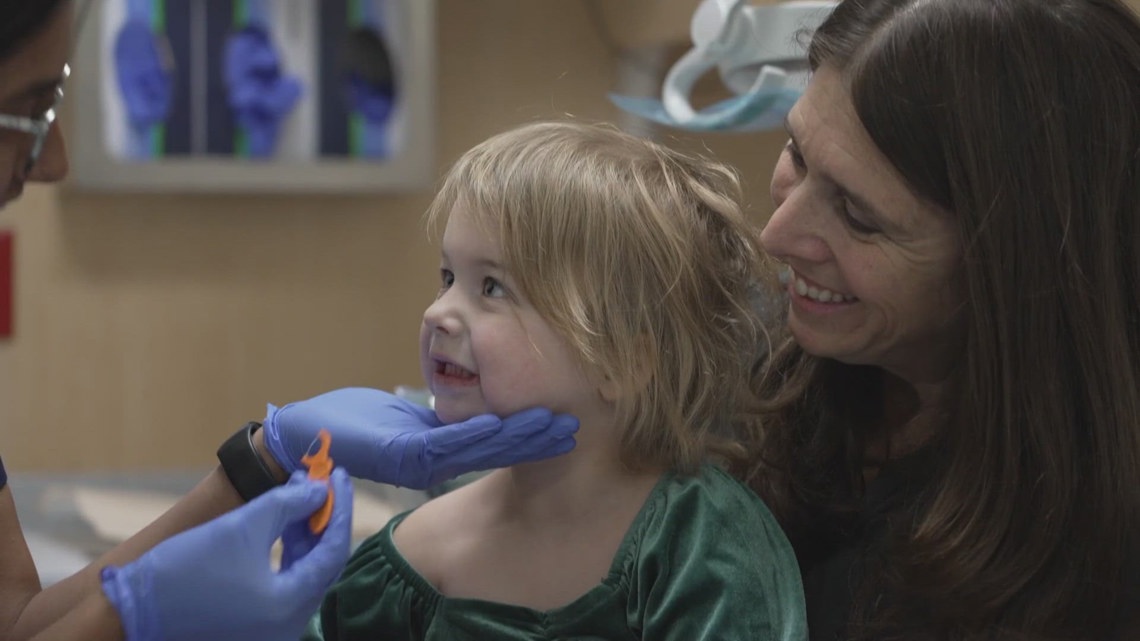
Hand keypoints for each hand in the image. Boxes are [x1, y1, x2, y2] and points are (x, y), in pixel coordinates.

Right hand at [100, 469, 352, 640]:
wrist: (131, 608)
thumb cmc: (184, 569)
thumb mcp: (242, 526)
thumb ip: (288, 504)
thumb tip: (320, 488)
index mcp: (289, 606)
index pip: (333, 551)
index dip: (338, 508)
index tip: (338, 474)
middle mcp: (287, 625)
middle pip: (322, 563)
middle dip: (323, 518)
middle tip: (322, 481)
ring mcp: (271, 629)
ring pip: (305, 572)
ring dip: (306, 532)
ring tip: (302, 493)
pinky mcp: (255, 625)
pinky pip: (286, 583)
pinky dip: (290, 552)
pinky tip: (286, 522)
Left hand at [262, 387, 578, 487]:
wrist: (303, 436)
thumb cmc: (349, 423)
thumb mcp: (402, 419)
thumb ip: (436, 419)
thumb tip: (467, 407)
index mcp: (436, 455)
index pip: (491, 444)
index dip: (527, 436)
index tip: (560, 423)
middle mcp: (434, 465)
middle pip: (495, 449)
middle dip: (535, 439)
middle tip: (574, 428)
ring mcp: (420, 462)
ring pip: (479, 447)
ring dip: (518, 436)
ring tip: (551, 423)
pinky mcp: (403, 455)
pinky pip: (449, 442)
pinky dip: (479, 433)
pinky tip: (505, 423)